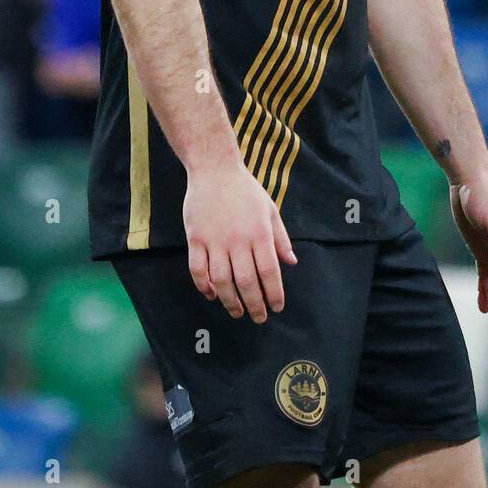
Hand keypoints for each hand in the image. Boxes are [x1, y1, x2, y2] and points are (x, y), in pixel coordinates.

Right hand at [183, 159, 296, 322]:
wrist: (214, 169)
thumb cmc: (245, 190)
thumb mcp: (270, 209)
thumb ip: (280, 238)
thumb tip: (292, 262)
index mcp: (259, 233)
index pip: (269, 271)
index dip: (274, 293)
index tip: (277, 307)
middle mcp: (238, 239)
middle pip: (246, 281)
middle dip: (255, 304)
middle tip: (259, 318)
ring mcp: (214, 240)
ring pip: (221, 280)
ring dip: (230, 301)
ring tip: (237, 312)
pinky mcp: (195, 238)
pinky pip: (198, 269)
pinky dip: (204, 286)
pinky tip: (212, 295)